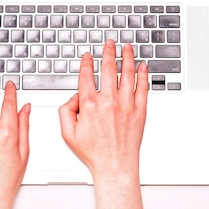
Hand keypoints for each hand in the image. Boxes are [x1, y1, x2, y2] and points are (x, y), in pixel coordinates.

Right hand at [58, 40, 148, 181]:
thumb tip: (73, 97)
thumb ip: (65, 111)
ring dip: (127, 57)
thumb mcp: (68, 133)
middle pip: (109, 68)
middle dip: (108, 52)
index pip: (87, 75)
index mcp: (89, 105)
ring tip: (127, 47)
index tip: (88, 56)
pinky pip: (143, 87)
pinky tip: (143, 66)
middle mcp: (108, 101)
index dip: (87, 62)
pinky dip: (143, 74)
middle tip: (109, 43)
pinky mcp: (139, 110)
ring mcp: (126, 104)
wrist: (115, 165)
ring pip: (128, 73)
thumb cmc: (94, 153)